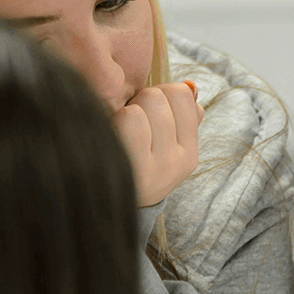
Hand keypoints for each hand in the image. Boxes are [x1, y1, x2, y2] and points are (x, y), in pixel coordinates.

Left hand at [114, 81, 202, 206]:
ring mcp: (152, 169)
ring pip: (141, 107)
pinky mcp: (128, 167)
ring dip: (123, 112)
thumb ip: (181, 116)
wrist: (103, 205)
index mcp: (188, 155)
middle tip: (128, 124)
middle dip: (137, 101)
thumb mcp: (162, 146)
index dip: (161, 93)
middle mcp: (175, 164)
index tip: (148, 110)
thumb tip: (190, 87)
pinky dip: (112, 122)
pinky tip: (109, 138)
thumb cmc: (132, 163)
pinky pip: (128, 120)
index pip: (183, 96)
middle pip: (157, 98)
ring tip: (118, 132)